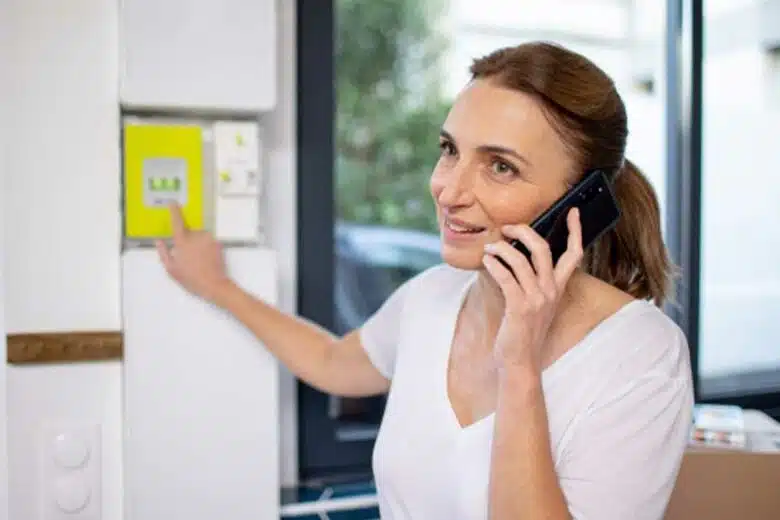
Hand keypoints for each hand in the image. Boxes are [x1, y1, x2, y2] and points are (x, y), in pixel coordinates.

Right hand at [156, 203, 232, 302]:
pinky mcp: (218, 243)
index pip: (177, 222)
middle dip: (187, 241)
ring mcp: (209, 238)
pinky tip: (206, 259)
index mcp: (182, 241)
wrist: (214, 285)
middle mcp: (196, 236)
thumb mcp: (171, 269)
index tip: (172, 203)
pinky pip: (208, 241)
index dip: (174, 211)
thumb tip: (158, 241)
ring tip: (198, 260)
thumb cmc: (190, 278)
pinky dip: (206, 247)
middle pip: (189, 232)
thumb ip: (163, 252)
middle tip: (188, 257)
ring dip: (197, 244)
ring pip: (200, 236)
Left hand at [482, 208, 583, 371]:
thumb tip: (513, 253)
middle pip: (543, 248)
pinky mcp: (520, 307)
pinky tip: (487, 260)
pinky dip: (494, 264)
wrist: (520, 362)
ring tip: (489, 247)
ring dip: (501, 249)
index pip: (575, 254)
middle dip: (524, 232)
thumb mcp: (533, 303)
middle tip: (507, 227)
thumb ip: (530, 281)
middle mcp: (551, 291)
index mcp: (558, 288)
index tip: (573, 212)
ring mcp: (537, 299)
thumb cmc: (523, 331)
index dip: (576, 231)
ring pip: (521, 260)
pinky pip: (506, 277)